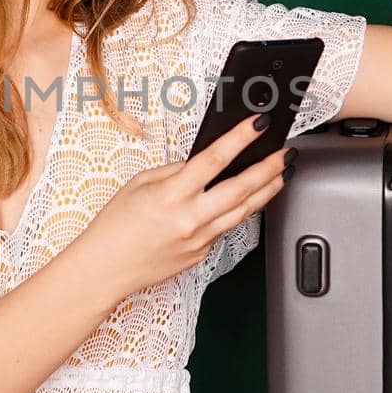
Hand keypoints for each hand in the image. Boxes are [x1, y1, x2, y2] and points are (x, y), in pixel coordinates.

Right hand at [74, 111, 296, 296]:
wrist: (105, 268)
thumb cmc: (115, 226)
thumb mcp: (139, 184)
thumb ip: (174, 171)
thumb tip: (203, 162)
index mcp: (171, 195)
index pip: (215, 159)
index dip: (240, 138)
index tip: (258, 124)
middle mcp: (190, 218)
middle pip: (241, 189)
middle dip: (269, 168)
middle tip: (286, 153)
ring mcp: (199, 239)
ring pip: (244, 212)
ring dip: (266, 190)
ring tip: (281, 174)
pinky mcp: (202, 254)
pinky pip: (225, 228)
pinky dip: (238, 212)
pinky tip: (246, 200)